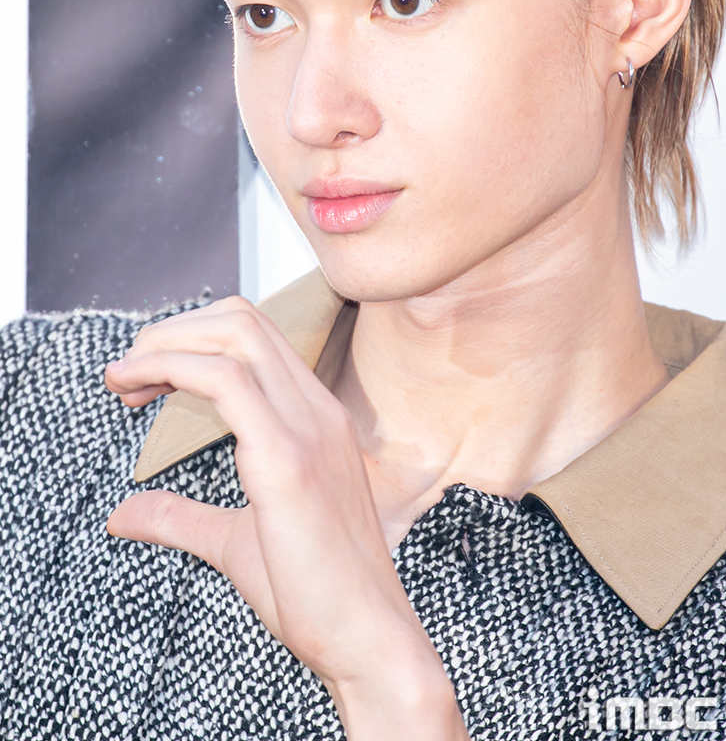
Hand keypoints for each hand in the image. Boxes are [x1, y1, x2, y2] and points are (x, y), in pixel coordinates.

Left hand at [105, 296, 468, 739]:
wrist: (369, 640)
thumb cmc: (316, 595)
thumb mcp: (234, 542)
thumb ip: (182, 517)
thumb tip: (124, 513)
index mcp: (314, 418)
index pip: (254, 336)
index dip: (192, 340)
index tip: (144, 377)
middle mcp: (316, 409)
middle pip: (241, 319)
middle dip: (172, 331)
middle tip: (126, 374)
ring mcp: (307, 428)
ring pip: (236, 335)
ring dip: (167, 344)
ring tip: (123, 379)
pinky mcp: (288, 459)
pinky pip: (228, 382)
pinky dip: (176, 369)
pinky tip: (141, 391)